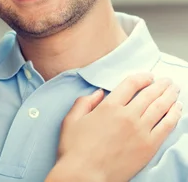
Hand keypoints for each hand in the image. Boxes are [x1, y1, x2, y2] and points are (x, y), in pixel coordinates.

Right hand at [48, 73, 181, 181]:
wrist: (85, 175)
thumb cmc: (74, 149)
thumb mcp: (71, 120)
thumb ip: (84, 102)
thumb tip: (99, 93)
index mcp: (108, 107)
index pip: (131, 84)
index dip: (142, 78)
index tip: (148, 77)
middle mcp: (127, 116)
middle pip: (149, 94)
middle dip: (160, 85)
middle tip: (167, 81)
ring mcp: (140, 131)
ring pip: (160, 108)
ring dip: (170, 96)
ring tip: (175, 90)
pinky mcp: (149, 146)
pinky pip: (166, 126)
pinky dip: (173, 115)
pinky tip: (177, 109)